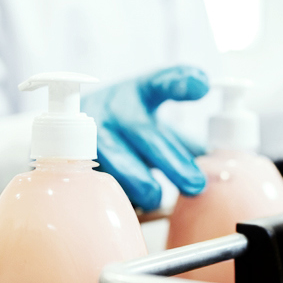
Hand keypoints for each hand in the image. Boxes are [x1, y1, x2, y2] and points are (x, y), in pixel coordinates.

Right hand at [81, 66, 209, 210]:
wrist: (66, 129)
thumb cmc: (123, 129)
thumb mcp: (152, 124)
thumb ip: (183, 142)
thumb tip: (216, 167)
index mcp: (139, 93)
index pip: (161, 82)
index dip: (180, 82)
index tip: (201, 84)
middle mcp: (114, 108)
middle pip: (147, 136)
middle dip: (175, 164)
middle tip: (195, 184)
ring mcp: (90, 133)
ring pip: (123, 165)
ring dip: (146, 187)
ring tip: (156, 196)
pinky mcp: (75, 160)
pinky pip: (104, 184)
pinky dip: (121, 197)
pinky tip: (127, 199)